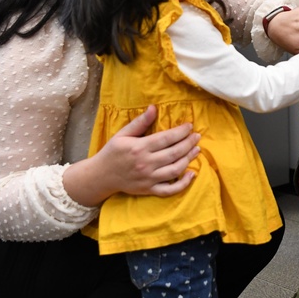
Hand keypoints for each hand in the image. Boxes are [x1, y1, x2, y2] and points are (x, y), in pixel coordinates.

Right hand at [62, 105, 201, 206]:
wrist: (101, 176)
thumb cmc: (112, 152)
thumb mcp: (123, 134)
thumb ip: (140, 122)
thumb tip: (154, 108)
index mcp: (139, 148)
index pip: (166, 138)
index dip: (180, 132)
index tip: (190, 126)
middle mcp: (145, 163)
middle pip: (174, 153)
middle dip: (188, 143)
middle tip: (197, 136)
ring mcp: (148, 178)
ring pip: (175, 170)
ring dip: (189, 159)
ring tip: (196, 149)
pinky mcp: (149, 190)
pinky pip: (169, 190)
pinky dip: (183, 184)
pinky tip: (192, 174)